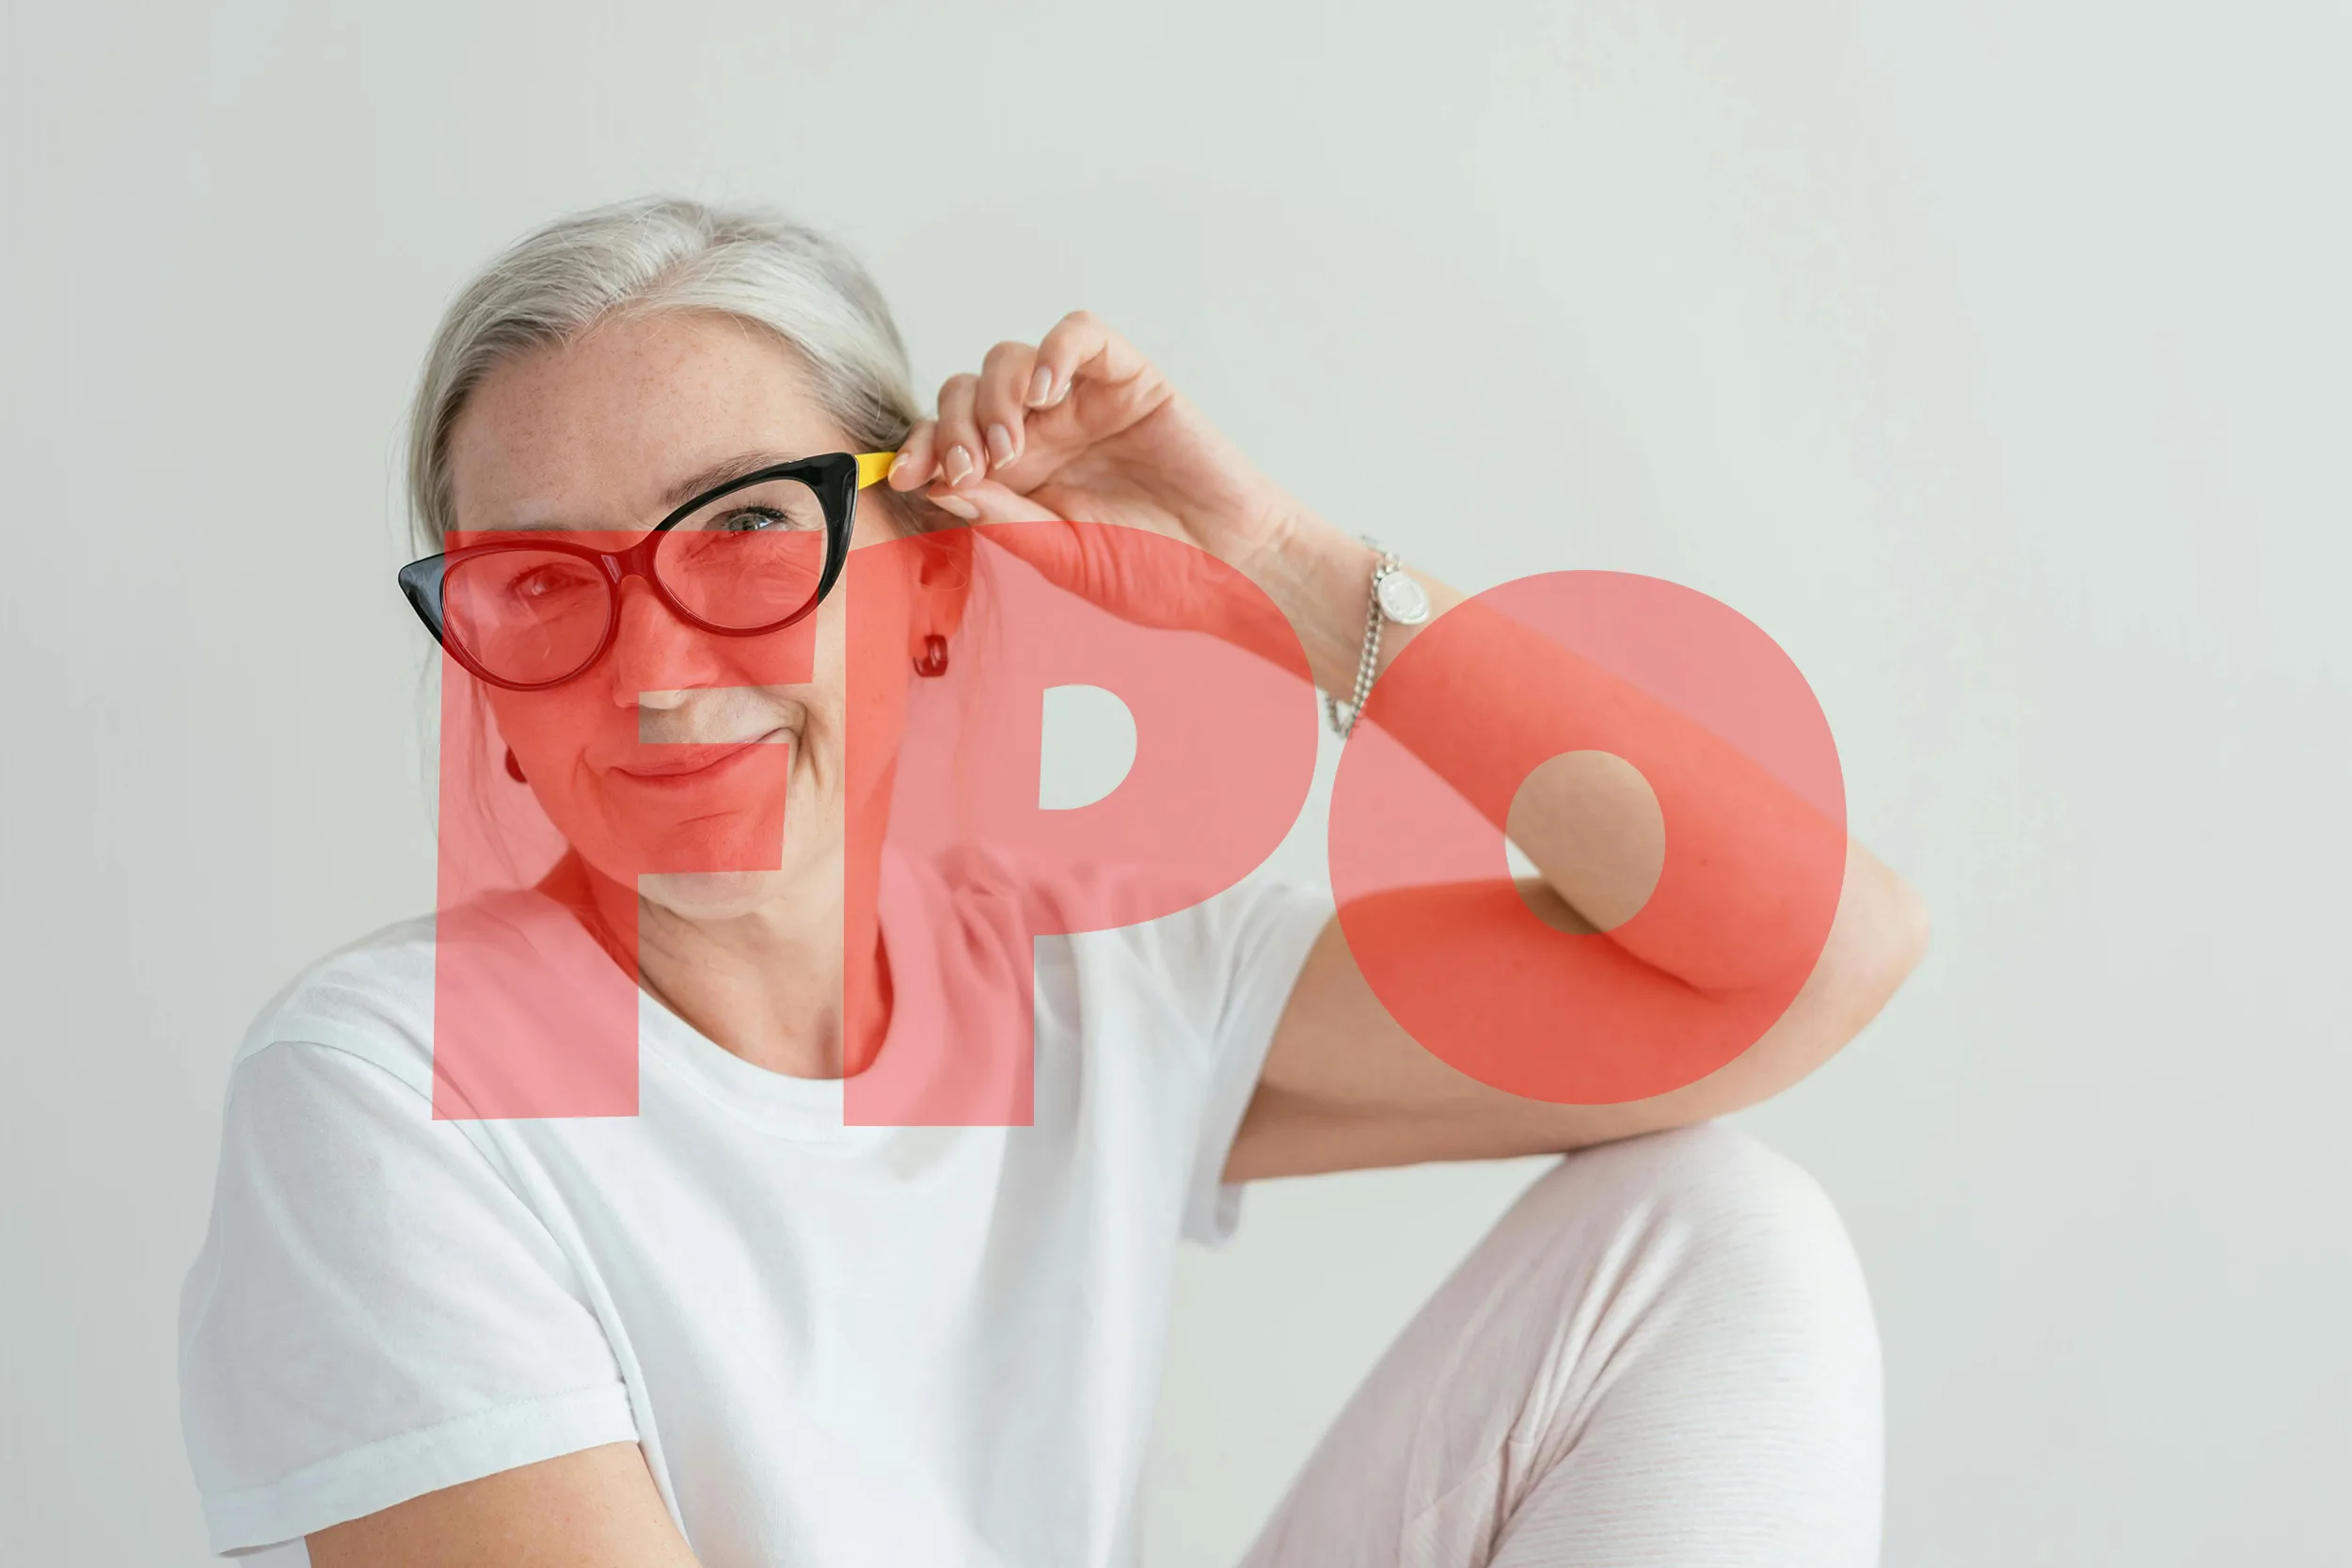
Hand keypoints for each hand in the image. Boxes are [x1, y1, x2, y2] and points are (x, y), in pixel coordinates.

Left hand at [887, 313, 1307, 627]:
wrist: (1232, 572)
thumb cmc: (1156, 575)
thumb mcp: (1063, 557)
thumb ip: (1004, 521)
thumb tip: (938, 488)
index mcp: (1017, 481)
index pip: (947, 443)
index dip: (920, 449)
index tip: (905, 476)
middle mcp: (1042, 434)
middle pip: (964, 393)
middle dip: (953, 427)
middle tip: (974, 469)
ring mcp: (1083, 402)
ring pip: (1009, 359)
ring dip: (995, 397)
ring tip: (1015, 446)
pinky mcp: (1129, 377)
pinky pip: (1080, 333)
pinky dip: (1055, 350)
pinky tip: (1047, 392)